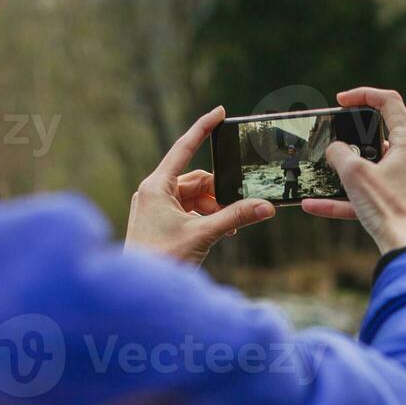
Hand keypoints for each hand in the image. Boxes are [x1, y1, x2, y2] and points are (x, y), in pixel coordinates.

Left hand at [125, 105, 275, 266]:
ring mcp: (154, 208)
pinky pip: (187, 212)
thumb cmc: (162, 260)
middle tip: (236, 212)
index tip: (219, 112)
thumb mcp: (203, 235)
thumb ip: (236, 217)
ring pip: (194, 198)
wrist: (140, 292)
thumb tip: (265, 206)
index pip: (184, 148)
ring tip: (228, 229)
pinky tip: (219, 233)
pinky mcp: (158, 223)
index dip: (202, 129)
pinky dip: (204, 219)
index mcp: (156, 186)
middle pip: (196, 181)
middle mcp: (153, 193)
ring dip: (214, 210)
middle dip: (218, 194)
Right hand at [301, 87, 405, 255]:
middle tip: (329, 142)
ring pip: (370, 170)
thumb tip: (335, 150)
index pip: (389, 103)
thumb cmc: (388, 208)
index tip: (341, 100)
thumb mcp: (354, 173)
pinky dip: (344, 199)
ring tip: (317, 176)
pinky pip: (367, 195)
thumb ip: (340, 153)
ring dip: (342, 174)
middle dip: (349, 140)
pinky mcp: (399, 204)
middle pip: (378, 137)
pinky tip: (314, 205)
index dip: (363, 95)